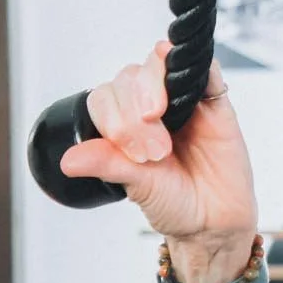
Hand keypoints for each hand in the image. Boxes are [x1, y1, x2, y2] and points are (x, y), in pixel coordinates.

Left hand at [59, 43, 258, 282]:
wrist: (214, 220)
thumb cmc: (175, 203)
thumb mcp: (136, 186)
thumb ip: (107, 165)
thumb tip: (68, 160)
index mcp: (123, 126)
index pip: (105, 100)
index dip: (112, 118)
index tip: (130, 150)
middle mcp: (148, 107)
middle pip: (129, 79)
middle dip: (133, 112)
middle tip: (153, 149)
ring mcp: (179, 100)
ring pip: (159, 66)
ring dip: (153, 83)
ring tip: (159, 114)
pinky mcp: (212, 99)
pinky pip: (205, 68)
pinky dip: (195, 63)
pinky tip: (189, 75)